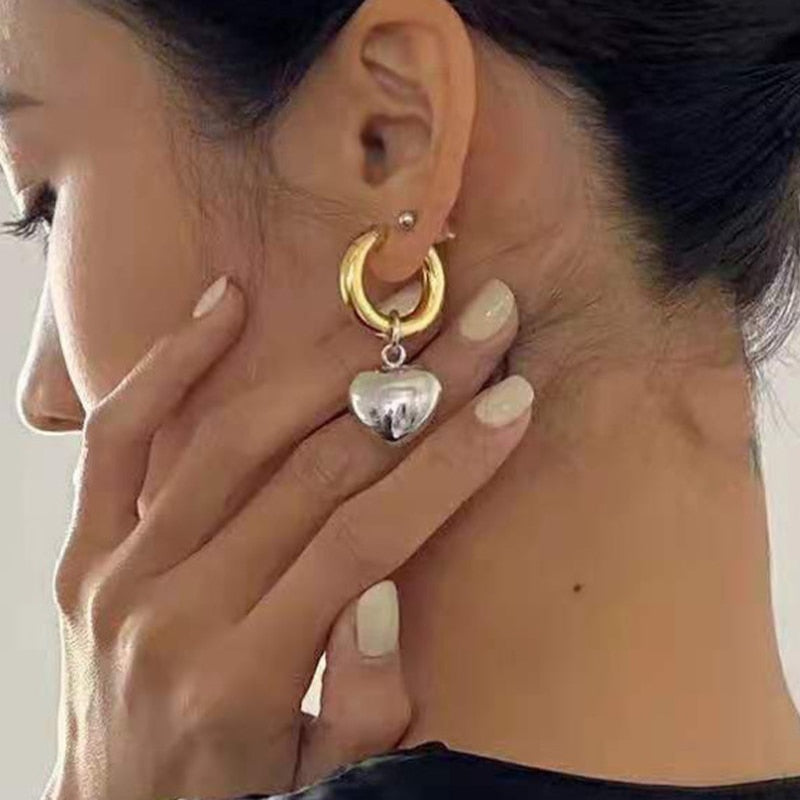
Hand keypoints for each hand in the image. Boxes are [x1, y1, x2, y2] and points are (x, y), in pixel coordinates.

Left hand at [44, 275, 530, 799]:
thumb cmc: (233, 798)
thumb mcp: (318, 787)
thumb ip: (357, 703)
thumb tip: (382, 590)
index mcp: (241, 678)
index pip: (365, 541)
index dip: (447, 464)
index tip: (510, 401)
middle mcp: (173, 613)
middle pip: (316, 473)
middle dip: (412, 395)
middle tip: (477, 329)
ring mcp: (118, 572)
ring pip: (235, 439)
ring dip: (324, 369)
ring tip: (392, 319)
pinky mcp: (84, 550)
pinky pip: (118, 437)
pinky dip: (170, 362)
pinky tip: (226, 304)